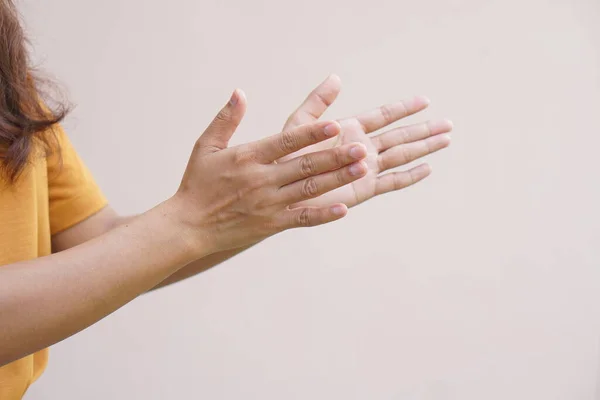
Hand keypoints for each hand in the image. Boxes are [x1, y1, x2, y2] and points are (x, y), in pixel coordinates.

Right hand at [171, 89, 368, 255]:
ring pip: (309, 190)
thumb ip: (226, 119)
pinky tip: (343, 209)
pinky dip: (322, 215)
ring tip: (362, 170)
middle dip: (335, 156)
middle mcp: (262, 180)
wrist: (188, 225)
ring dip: (337, 179)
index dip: (311, 134)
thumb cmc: (196, 183)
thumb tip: (240, 92)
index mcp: (248, 157)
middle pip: (305, 166)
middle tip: (362, 148)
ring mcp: (268, 204)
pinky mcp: (271, 225)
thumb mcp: (206, 146)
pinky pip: (301, 219)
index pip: (285, 142)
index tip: (334, 126)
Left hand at [280, 75, 452, 207]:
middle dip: (424, 129)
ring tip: (446, 140)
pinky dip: (410, 176)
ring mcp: (364, 169)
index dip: (404, 108)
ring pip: (402, 155)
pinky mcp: (362, 189)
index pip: (384, 116)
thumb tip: (336, 77)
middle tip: (449, 123)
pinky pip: (392, 181)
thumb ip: (317, 102)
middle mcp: (361, 148)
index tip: (425, 100)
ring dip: (424, 148)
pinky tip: (427, 168)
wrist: (279, 188)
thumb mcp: (299, 124)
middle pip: (400, 136)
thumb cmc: (283, 157)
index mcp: (349, 130)